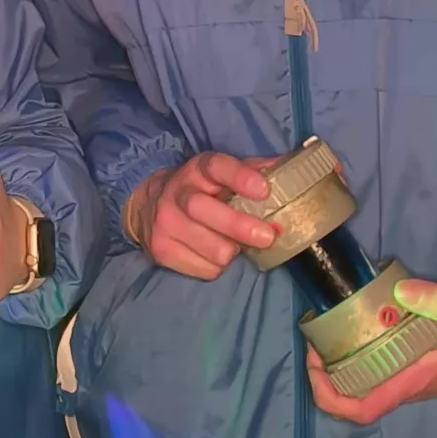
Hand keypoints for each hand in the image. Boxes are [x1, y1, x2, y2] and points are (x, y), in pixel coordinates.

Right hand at [123, 151, 285, 278]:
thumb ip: (253, 171)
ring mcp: (165, 224)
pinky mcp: (161, 250)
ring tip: (233, 245)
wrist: (149, 206)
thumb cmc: (201, 191)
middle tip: (267, 237)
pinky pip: (205, 269)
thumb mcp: (221, 175)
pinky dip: (217, 267)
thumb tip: (287, 169)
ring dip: (231, 251)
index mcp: (198, 170)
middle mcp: (177, 193)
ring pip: (211, 248)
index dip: (240, 177)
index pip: (217, 167)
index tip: (263, 190)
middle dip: (239, 227)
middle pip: (204, 210)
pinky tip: (213, 255)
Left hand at [306, 279, 436, 425]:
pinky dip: (363, 355)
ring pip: (367, 385)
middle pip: (355, 399)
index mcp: (414, 382)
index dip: (329, 396)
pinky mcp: (420, 368)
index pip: (362, 409)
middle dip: (327, 376)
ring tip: (331, 332)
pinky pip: (381, 370)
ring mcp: (414, 379)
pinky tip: (362, 327)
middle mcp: (409, 387)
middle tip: (316, 341)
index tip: (314, 364)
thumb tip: (402, 290)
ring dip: (343, 366)